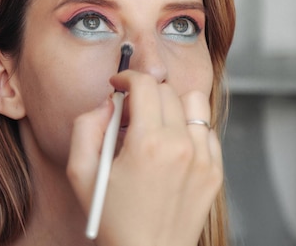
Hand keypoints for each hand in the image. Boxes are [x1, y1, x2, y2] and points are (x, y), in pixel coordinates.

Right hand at [67, 70, 222, 245]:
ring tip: (156, 125)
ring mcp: (203, 159)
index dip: (127, 77)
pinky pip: (206, 130)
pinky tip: (171, 146)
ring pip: (193, 103)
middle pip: (167, 91)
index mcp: (148, 144)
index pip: (144, 85)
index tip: (119, 85)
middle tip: (129, 115)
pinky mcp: (214, 171)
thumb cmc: (113, 218)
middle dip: (144, 94)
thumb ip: (86, 126)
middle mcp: (181, 146)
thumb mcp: (81, 172)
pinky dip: (189, 129)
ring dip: (172, 106)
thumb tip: (108, 103)